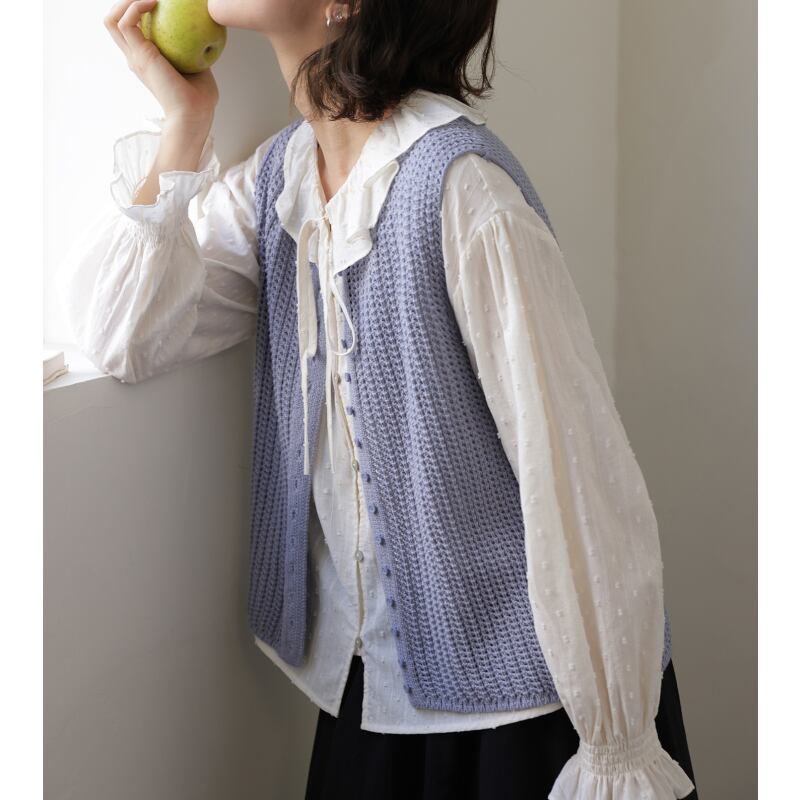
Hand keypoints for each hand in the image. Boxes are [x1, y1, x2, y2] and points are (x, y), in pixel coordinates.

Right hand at [104, 0, 218, 125]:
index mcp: (146, 61)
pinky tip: (154, 2)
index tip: (157, 2)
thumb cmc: (200, 98)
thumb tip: (203, 37)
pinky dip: (136, 6)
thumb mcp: (196, 67)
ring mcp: (135, 57)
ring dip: (128, 1)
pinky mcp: (140, 55)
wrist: (195, 114)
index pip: (130, 30)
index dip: (136, 11)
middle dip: (127, 2)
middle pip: (114, 21)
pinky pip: (127, 22)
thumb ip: (192, 52)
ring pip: (113, 19)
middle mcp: (136, 58)